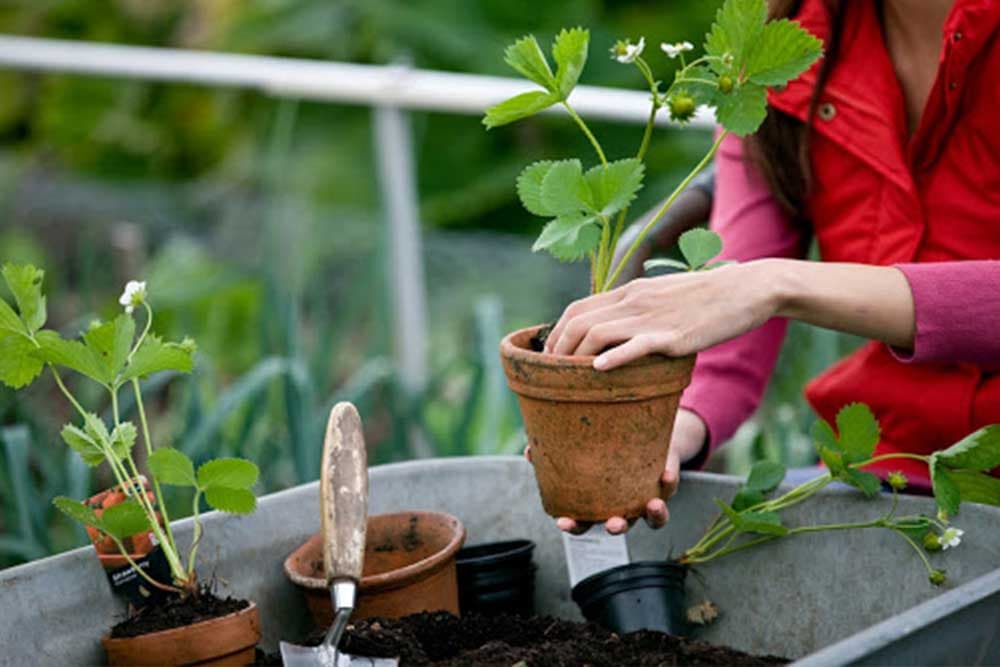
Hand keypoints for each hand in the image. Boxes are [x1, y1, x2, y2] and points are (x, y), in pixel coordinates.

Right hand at [525, 409, 707, 533]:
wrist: (645, 438)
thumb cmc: (607, 448)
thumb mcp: (583, 448)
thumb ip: (556, 450)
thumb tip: (529, 448)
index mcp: (599, 504)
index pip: (584, 523)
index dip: (574, 526)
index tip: (562, 522)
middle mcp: (624, 507)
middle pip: (620, 526)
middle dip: (616, 527)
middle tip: (612, 524)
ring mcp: (646, 498)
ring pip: (652, 519)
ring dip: (653, 515)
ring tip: (651, 504)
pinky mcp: (665, 484)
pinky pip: (669, 488)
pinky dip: (668, 482)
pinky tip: (665, 472)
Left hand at [545, 260, 780, 368]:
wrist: (747, 289)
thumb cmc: (707, 299)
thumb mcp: (664, 297)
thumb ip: (638, 311)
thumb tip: (616, 335)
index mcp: (630, 291)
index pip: (577, 309)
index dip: (555, 333)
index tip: (549, 356)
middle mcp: (634, 301)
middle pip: (578, 322)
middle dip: (556, 349)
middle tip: (548, 374)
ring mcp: (653, 317)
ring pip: (597, 332)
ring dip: (574, 357)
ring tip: (563, 379)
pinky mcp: (674, 336)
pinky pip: (636, 344)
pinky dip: (613, 357)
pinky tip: (598, 370)